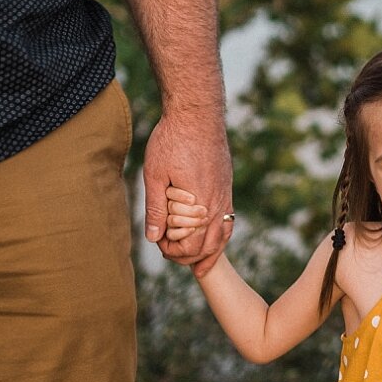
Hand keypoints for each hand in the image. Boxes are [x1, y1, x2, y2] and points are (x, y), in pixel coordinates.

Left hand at [143, 113, 232, 274]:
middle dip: (189, 256)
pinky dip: (221, 236)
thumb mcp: (155, 174)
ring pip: (223, 236)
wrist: (197, 114)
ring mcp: (225, 195)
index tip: (159, 246)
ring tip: (200, 266)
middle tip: (171, 255)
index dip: (173, 251)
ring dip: (210, 253)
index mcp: (199, 204)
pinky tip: (213, 239)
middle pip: (208, 246)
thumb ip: (155, 209)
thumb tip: (153, 238)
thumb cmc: (172, 140)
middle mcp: (217, 203)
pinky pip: (228, 220)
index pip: (191, 245)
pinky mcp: (227, 187)